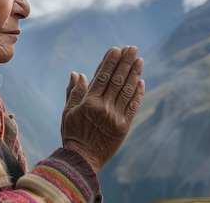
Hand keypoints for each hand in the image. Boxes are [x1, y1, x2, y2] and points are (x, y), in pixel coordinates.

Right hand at [61, 46, 144, 172]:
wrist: (82, 161)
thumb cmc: (72, 135)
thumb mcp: (68, 113)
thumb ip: (74, 92)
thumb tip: (77, 73)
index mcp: (89, 103)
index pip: (102, 77)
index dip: (110, 62)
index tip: (116, 49)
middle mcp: (104, 108)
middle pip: (117, 80)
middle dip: (125, 62)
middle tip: (132, 48)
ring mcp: (116, 117)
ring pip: (127, 91)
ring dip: (134, 74)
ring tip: (139, 60)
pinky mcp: (124, 126)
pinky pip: (133, 106)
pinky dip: (138, 93)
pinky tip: (141, 81)